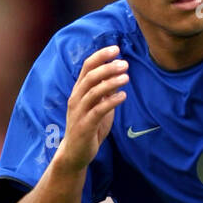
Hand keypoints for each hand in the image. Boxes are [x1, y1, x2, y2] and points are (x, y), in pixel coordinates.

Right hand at [55, 46, 128, 173]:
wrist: (75, 153)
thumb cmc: (88, 129)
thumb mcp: (98, 107)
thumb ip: (105, 93)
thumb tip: (117, 77)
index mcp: (79, 91)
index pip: (87, 67)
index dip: (100, 56)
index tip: (116, 48)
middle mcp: (76, 98)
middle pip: (90, 76)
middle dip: (108, 67)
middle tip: (125, 63)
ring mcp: (79, 112)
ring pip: (93, 91)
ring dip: (111, 82)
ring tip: (127, 77)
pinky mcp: (85, 125)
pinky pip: (98, 110)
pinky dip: (111, 101)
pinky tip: (123, 96)